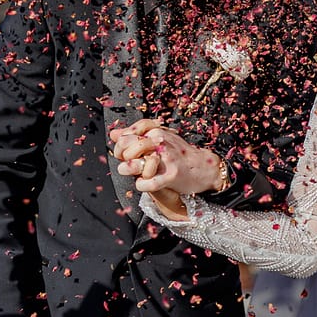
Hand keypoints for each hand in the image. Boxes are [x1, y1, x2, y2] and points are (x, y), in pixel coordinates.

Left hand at [110, 119, 227, 194]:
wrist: (203, 168)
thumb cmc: (179, 155)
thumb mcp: (160, 138)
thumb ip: (137, 135)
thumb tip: (114, 133)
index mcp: (155, 131)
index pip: (126, 135)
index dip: (119, 146)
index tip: (124, 154)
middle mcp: (159, 141)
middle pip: (126, 146)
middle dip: (122, 157)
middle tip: (127, 165)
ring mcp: (165, 158)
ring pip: (133, 163)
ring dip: (128, 170)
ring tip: (134, 174)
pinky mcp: (171, 176)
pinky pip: (147, 183)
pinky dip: (141, 185)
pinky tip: (144, 184)